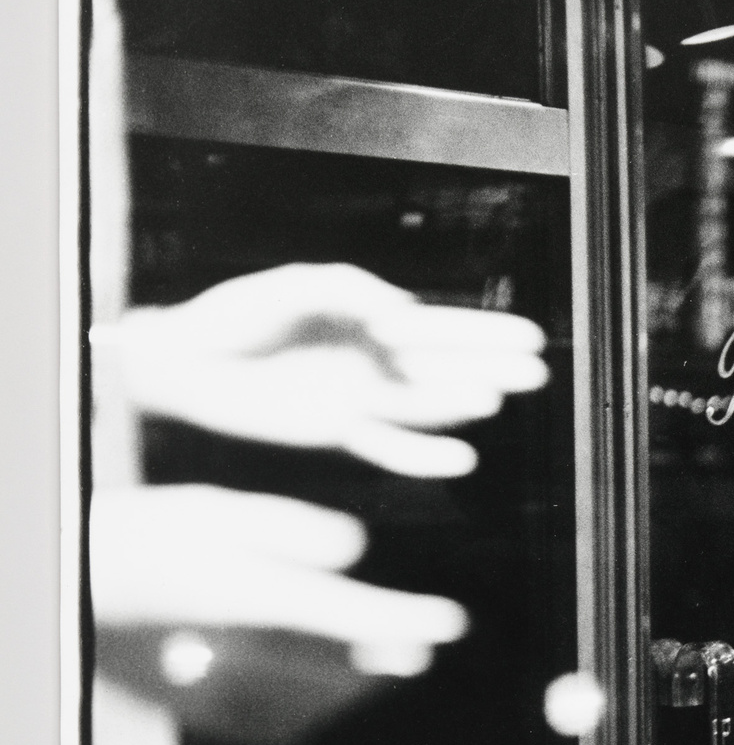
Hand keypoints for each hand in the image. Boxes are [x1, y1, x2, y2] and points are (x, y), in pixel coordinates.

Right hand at [91, 484, 467, 676]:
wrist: (71, 584)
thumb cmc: (140, 536)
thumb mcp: (213, 512)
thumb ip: (287, 531)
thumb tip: (354, 549)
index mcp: (250, 594)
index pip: (349, 614)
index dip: (405, 620)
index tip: (452, 623)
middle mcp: (240, 644)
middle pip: (338, 664)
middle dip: (386, 656)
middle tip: (424, 651)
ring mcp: (217, 679)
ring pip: (309, 697)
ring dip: (353, 685)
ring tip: (390, 666)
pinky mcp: (194, 701)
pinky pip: (263, 720)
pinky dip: (302, 713)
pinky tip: (323, 702)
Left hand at [96, 263, 547, 477]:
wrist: (187, 363)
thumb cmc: (238, 316)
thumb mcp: (297, 286)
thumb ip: (352, 291)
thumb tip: (403, 312)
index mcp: (375, 321)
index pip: (442, 328)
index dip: (487, 334)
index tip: (531, 338)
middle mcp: (378, 363)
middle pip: (447, 368)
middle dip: (491, 369)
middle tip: (536, 373)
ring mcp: (363, 400)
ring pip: (425, 406)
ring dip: (459, 406)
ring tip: (493, 402)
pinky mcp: (340, 433)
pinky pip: (391, 447)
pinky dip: (424, 456)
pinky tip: (460, 457)